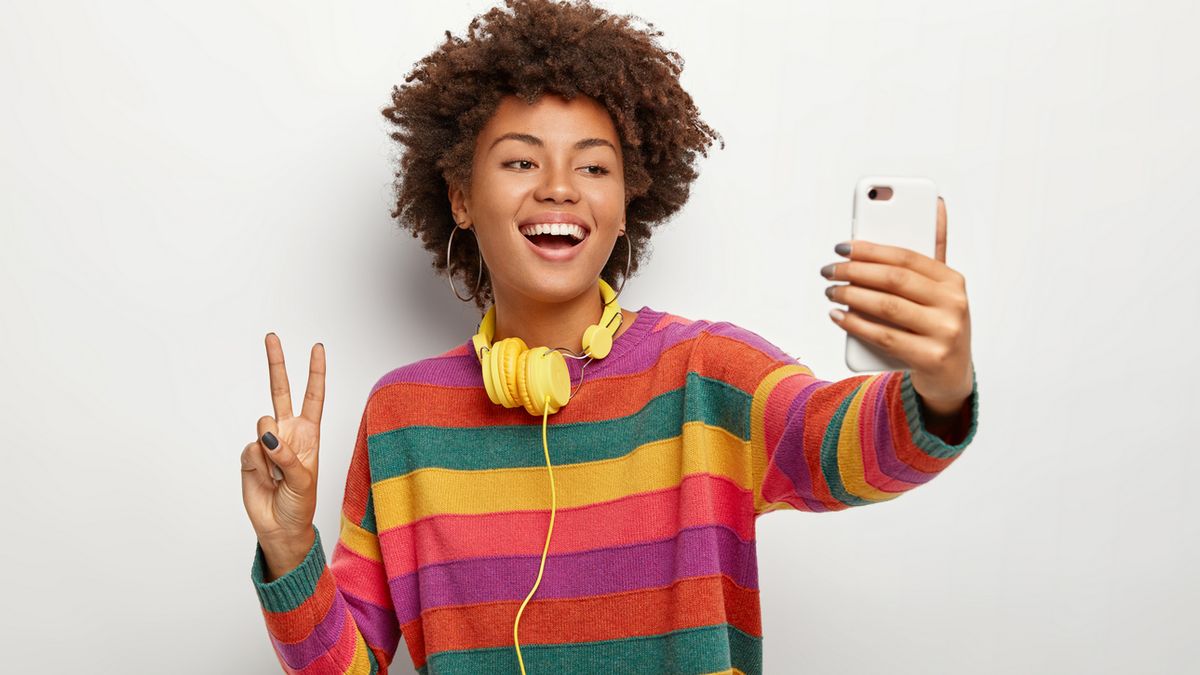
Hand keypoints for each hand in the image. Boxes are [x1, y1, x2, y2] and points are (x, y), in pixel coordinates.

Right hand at [240, 333, 324, 549]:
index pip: (313, 396)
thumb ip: (288, 457)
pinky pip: (250, 449)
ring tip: (278, 474)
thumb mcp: (304, 481)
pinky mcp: (249, 454)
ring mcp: (267, 442)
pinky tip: (265, 478)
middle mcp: (287, 432)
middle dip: (276, 363)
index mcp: (309, 433)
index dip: (316, 372)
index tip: (317, 348)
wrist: (279, 526)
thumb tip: (267, 436)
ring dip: (271, 452)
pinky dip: (258, 465)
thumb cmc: (300, 503)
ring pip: (263, 425)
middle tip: (271, 336)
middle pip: (280, 391)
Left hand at [822, 196, 973, 415]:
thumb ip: (932, 252)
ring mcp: (945, 332)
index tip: (842, 246)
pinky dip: (855, 324)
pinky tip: (837, 316)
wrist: (951, 378)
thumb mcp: (939, 290)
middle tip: (829, 270)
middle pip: (894, 280)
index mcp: (953, 281)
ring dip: (851, 296)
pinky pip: (884, 336)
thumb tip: (937, 205)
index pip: (907, 256)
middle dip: (855, 271)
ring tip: (830, 291)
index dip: (871, 249)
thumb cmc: (936, 325)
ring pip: (887, 307)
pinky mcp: (931, 358)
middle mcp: (954, 304)